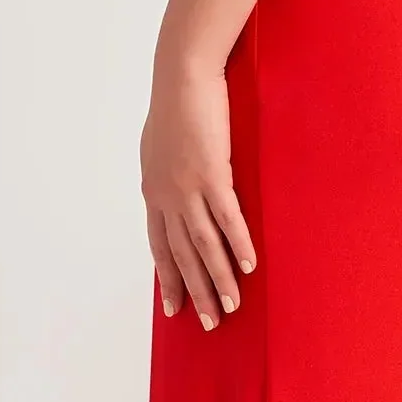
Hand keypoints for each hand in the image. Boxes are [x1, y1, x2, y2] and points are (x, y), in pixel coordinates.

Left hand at [140, 52, 256, 327]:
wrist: (181, 77)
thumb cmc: (176, 106)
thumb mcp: (161, 147)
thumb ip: (168, 174)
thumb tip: (175, 190)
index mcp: (154, 193)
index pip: (159, 247)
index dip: (168, 280)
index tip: (175, 308)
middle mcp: (167, 197)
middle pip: (182, 255)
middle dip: (196, 292)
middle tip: (210, 323)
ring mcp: (188, 188)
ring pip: (204, 245)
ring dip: (218, 279)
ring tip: (232, 306)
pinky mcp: (212, 174)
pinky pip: (227, 218)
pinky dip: (237, 244)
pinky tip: (247, 266)